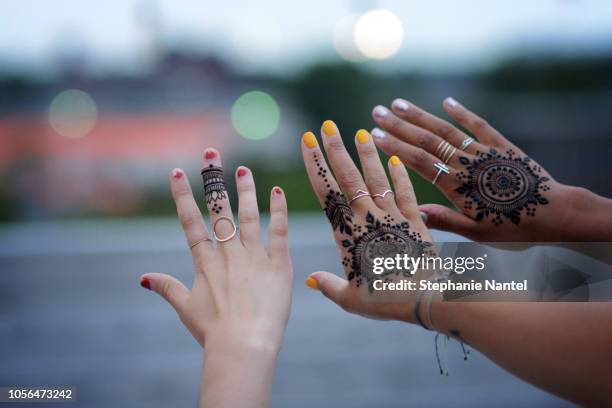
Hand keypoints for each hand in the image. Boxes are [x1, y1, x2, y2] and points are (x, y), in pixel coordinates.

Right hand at [139, 148, 291, 352]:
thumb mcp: (186, 309)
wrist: (243, 347)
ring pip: (248, 216)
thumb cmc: (213, 333)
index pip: (190, 222)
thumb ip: (166, 288)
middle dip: (213, 180)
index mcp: (205, 263)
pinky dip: (278, 210)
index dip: (183, 196)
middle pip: (219, 210)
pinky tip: (276, 191)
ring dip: (245, 189)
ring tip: (243, 169)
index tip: (177, 172)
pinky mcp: (278, 265)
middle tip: (212, 154)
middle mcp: (228, 254)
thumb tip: (143, 278)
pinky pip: (279, 232)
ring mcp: (254, 257)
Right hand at [301, 122, 436, 322]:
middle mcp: (368, 218)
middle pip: (348, 177)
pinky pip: (406, 191)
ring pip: (376, 178)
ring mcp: (393, 216)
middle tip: (327, 126)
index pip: (326, 191)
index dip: (315, 165)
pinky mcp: (415, 219)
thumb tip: (311, 280)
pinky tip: (395, 159)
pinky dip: (400, 175)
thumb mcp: (351, 299)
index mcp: (347, 233)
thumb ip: (329, 286)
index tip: (307, 142)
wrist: (425, 297)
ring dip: (368, 155)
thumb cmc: (384, 301)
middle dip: (335, 150)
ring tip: (362, 132)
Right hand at [370, 97, 607, 241]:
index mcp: (456, 186)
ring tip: (398, 103)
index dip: (395, 146)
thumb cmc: (514, 227)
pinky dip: (462, 112)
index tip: (374, 134)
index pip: (419, 161)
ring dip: (420, 116)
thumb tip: (414, 213)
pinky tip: (447, 101)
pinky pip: (478, 125)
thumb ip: (446, 221)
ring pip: (446, 129)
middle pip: (427, 140)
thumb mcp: (477, 233)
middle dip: (399, 125)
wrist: (554, 214)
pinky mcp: (501, 146)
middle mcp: (466, 164)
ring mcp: (483, 152)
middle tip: (376, 111)